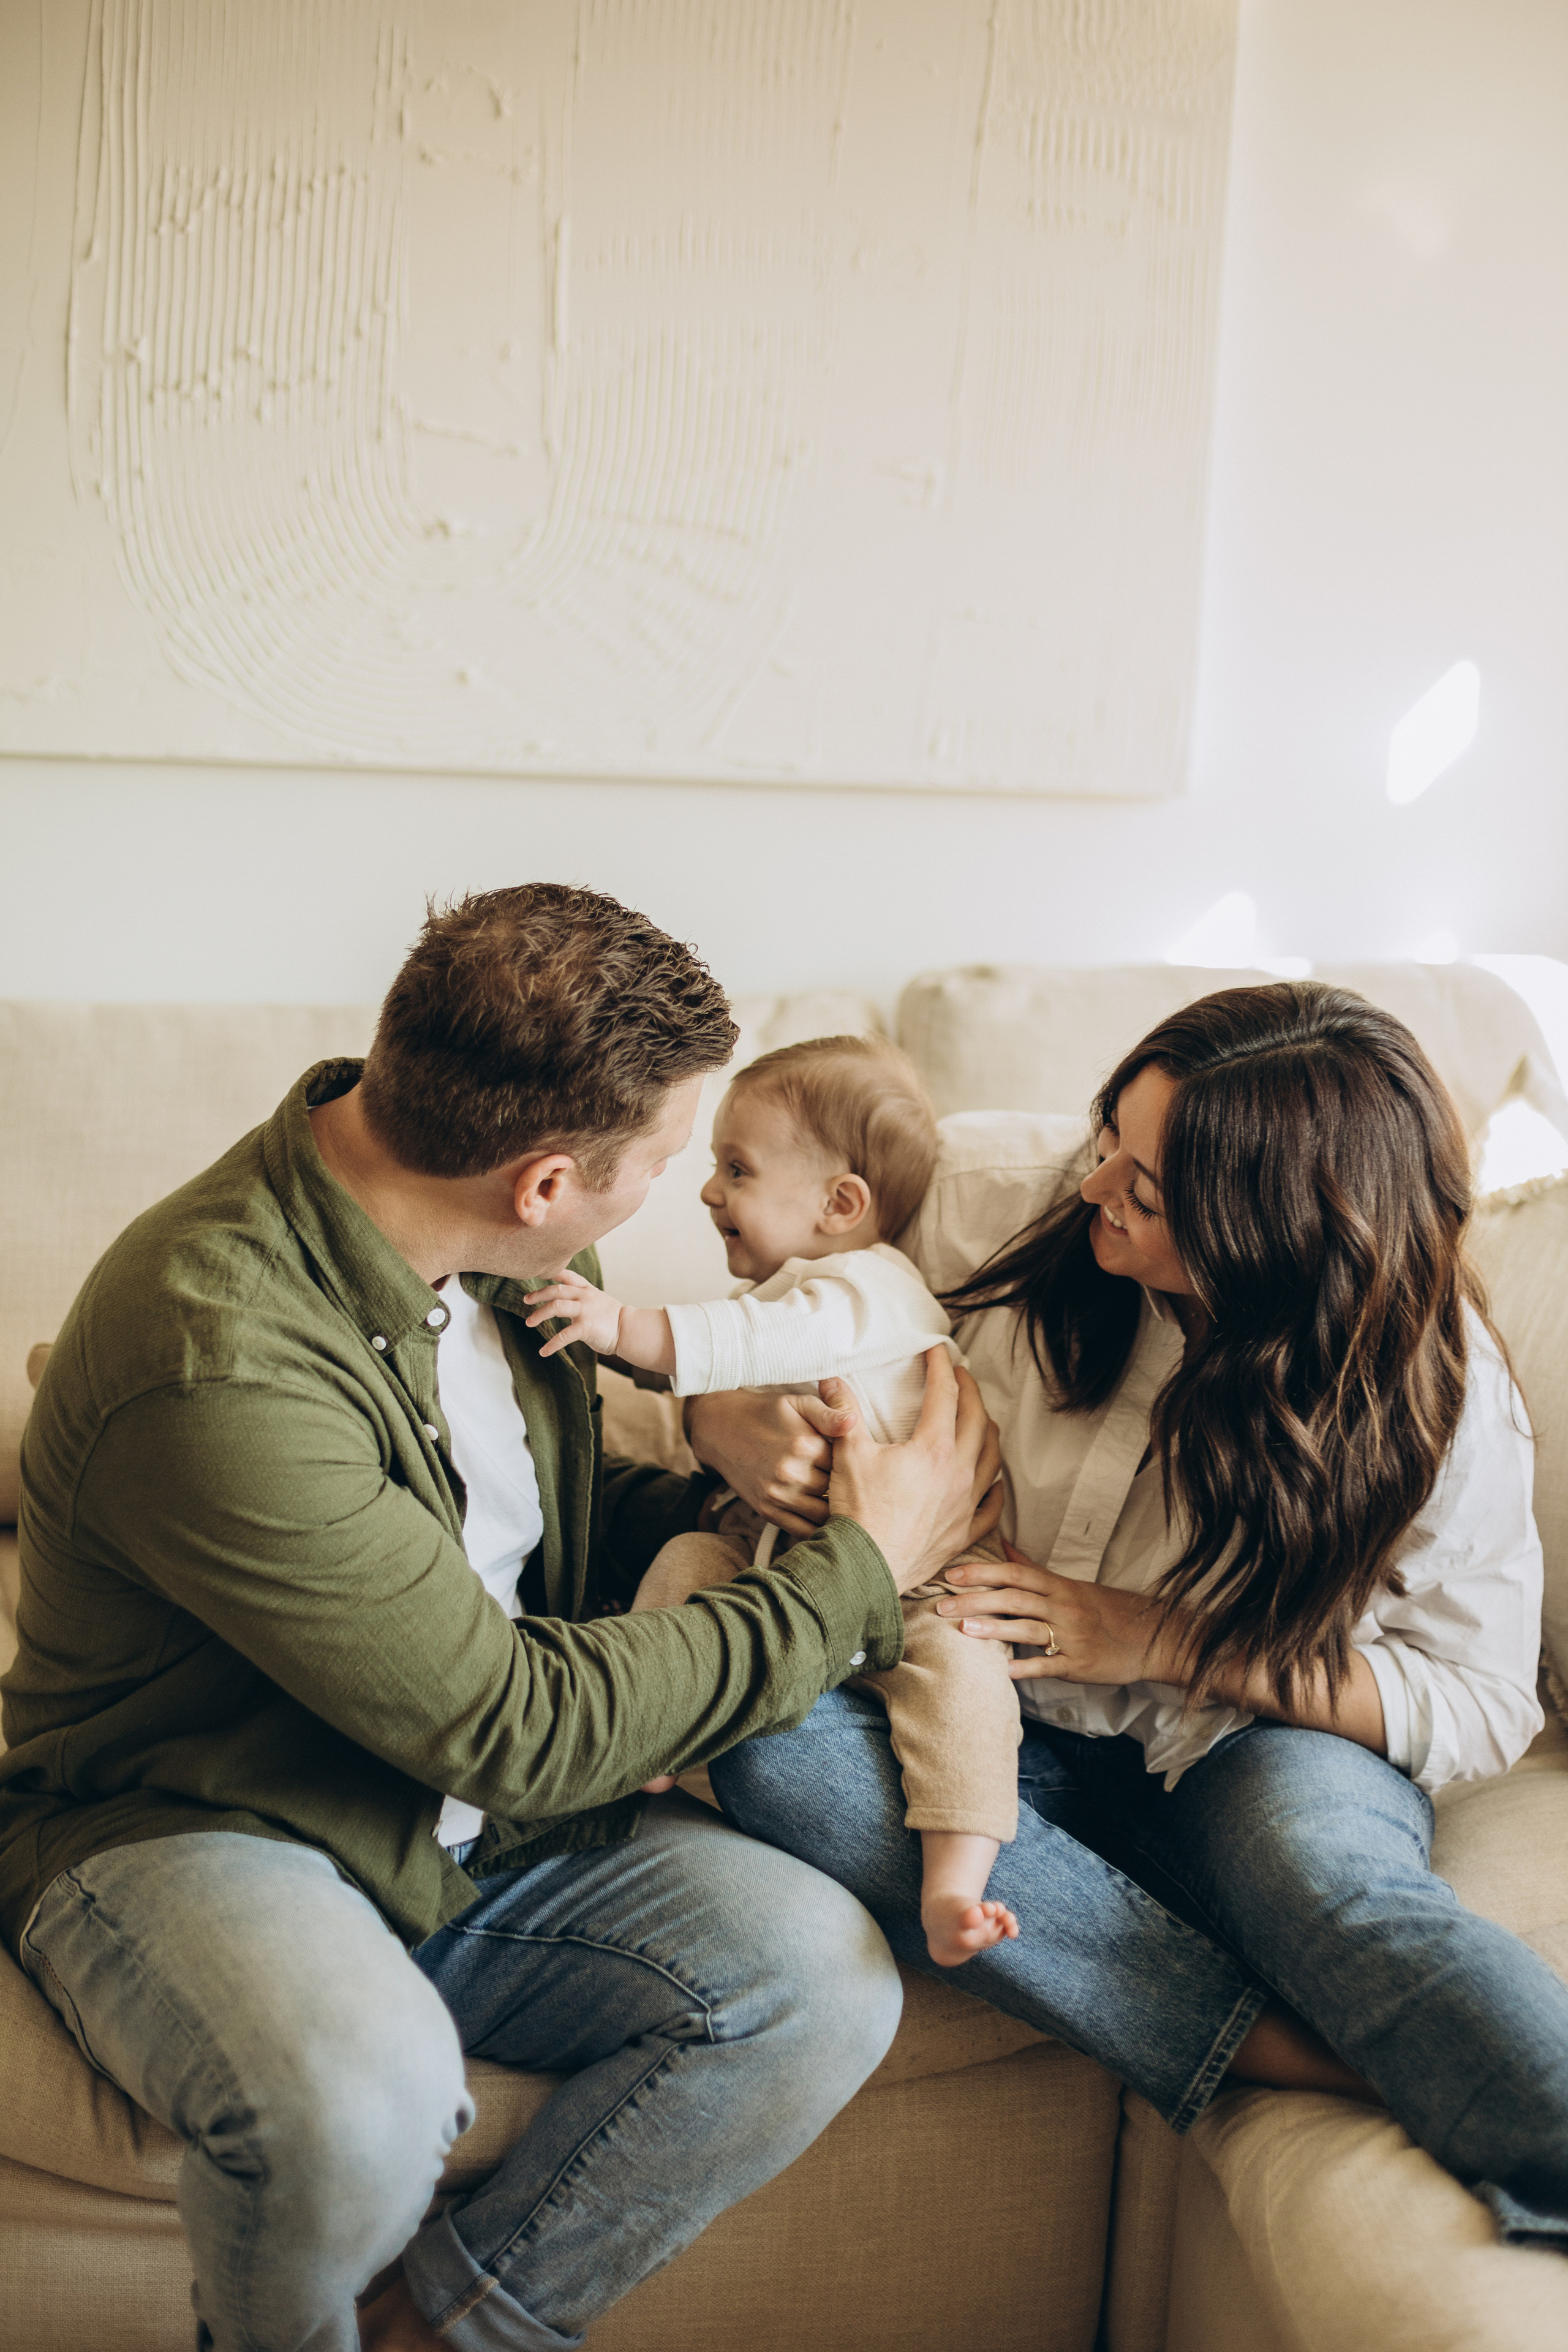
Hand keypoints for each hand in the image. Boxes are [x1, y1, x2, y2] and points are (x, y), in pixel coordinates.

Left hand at [525, 1269, 622, 1358]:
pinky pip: (563, 1335)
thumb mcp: (598, 1300)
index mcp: (587, 1289)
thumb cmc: (613, 1318)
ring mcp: (585, 1311)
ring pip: (556, 1307)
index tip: (537, 1274)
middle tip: (526, 1300)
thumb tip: (564, 1300)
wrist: (630, 1330)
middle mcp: (585, 1297)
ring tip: (529, 1322)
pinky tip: (544, 1352)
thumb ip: (582, 1297)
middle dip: (538, 1294)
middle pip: (556, 1290)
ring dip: (539, 1314)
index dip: (551, 1273)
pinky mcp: (586, 1327)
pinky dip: (551, 1344)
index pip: (567, 1275)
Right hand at [686, 1384, 860, 1535]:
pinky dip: (815, 1528)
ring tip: (842, 1505)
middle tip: (853, 1487)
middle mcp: (792, 1472)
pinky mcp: (766, 1510)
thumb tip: (852, 1423)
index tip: (856, 1464)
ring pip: (822, 1513)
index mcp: (805, 1444)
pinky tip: (824, 1521)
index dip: (853, 1464)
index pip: (846, 1463)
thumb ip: (828, 1413)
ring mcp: (778, 1494)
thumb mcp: (797, 1403)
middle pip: (837, 1490)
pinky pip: (800, 1529)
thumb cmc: (765, 1412)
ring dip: (834, 1510)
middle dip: (846, 1489)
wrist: (719, 1427)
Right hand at [829, 1351, 1001, 1595]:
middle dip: (970, 1391)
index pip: (944, 1394)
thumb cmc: (856, 1513)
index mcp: (933, 1448)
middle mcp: (959, 1473)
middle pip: (977, 1420)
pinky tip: (993, 1482)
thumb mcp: (847, 1454)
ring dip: (988, 1432)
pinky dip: (995, 1489)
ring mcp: (966, 1504)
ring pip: (993, 1459)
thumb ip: (844, 1413)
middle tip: (960, 1376)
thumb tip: (831, 1380)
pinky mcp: (964, 1532)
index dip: (940, 1367)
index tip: (936, 1350)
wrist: (864, 1569)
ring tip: (979, 1419)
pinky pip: (993, 1506)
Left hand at [937, 1540, 1182, 1684]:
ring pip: (1029, 1630)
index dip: (982, 1572)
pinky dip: (1027, 1668)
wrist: (1150, 1636)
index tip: (951, 1575)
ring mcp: (1073, 1637)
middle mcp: (1064, 1607)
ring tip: (964, 1631)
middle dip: (976, 1601)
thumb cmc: (1105, 1609)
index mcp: (1059, 1586)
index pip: (1015, 1574)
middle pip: (1015, 1599)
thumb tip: (1004, 1546)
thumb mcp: (1071, 1585)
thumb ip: (1034, 1569)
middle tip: (942, 1606)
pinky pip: (1050, 1667)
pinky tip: (1003, 1672)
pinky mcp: (1080, 1665)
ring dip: (995, 1630)